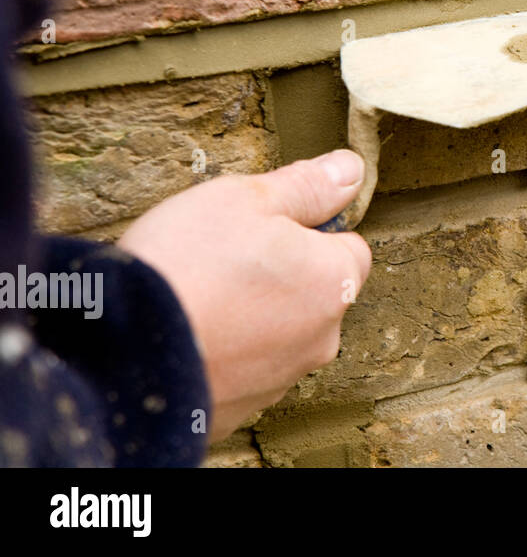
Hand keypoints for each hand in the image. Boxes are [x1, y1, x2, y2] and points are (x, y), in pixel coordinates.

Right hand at [119, 149, 371, 440]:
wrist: (120, 357)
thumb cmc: (187, 267)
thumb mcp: (246, 199)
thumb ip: (306, 186)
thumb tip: (350, 170)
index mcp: (333, 282)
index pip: (347, 247)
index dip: (307, 231)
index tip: (263, 228)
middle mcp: (321, 338)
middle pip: (312, 292)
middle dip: (278, 276)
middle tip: (220, 261)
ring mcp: (280, 379)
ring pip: (276, 332)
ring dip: (248, 316)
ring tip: (196, 298)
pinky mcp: (240, 410)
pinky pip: (240, 369)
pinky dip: (220, 353)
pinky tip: (183, 336)